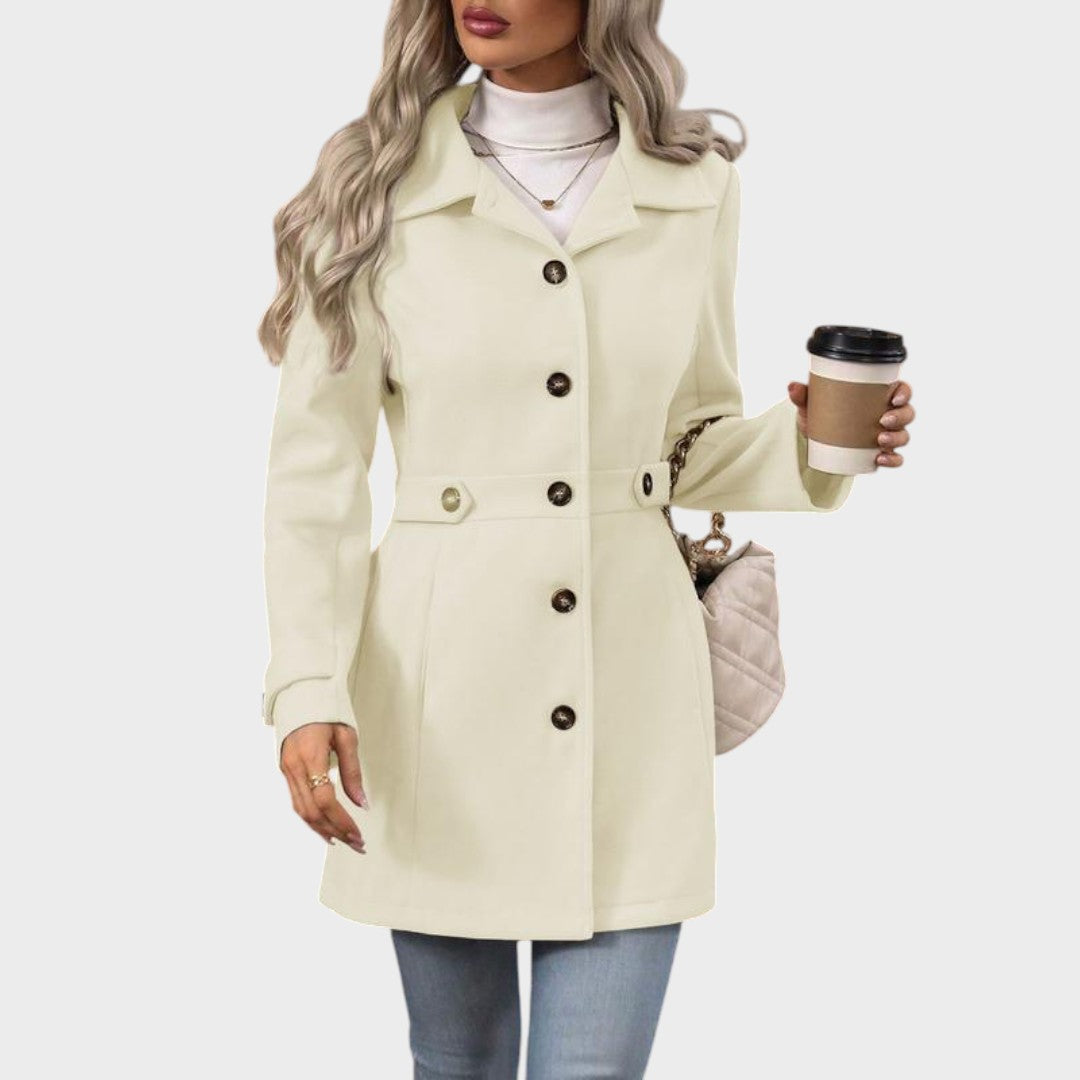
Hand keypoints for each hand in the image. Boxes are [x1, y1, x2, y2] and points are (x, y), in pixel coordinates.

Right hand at [279, 722, 368, 853]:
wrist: (301, 694)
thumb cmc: (328, 712)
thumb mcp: (347, 737)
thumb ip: (353, 772)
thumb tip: (362, 803)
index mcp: (311, 756)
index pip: (324, 799)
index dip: (342, 820)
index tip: (358, 833)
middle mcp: (294, 766)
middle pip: (312, 811)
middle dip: (335, 831)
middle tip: (357, 844)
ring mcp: (286, 769)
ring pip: (301, 811)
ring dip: (323, 829)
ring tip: (344, 840)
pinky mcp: (285, 770)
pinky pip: (297, 801)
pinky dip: (311, 818)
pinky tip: (325, 827)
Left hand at [787, 379, 915, 466]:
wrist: (815, 439)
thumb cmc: (821, 414)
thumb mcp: (812, 404)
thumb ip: (803, 394)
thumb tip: (792, 387)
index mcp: (878, 396)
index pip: (901, 391)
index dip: (904, 393)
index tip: (895, 397)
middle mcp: (887, 414)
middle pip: (907, 413)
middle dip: (900, 417)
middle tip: (883, 421)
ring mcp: (886, 435)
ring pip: (903, 435)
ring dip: (896, 438)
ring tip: (880, 440)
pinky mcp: (880, 453)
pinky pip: (895, 458)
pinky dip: (893, 460)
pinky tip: (882, 459)